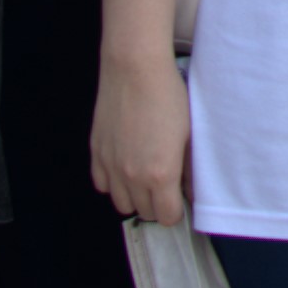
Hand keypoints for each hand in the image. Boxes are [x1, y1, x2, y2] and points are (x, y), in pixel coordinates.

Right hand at [93, 53, 196, 223]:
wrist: (135, 70)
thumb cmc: (168, 97)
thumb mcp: (189, 134)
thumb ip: (191, 168)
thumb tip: (192, 190)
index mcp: (161, 174)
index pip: (167, 217)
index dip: (176, 211)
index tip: (180, 199)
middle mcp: (133, 176)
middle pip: (145, 212)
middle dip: (158, 204)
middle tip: (166, 187)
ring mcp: (111, 166)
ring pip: (121, 203)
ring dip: (135, 197)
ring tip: (145, 179)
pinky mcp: (96, 152)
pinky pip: (102, 184)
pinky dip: (113, 183)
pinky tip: (125, 168)